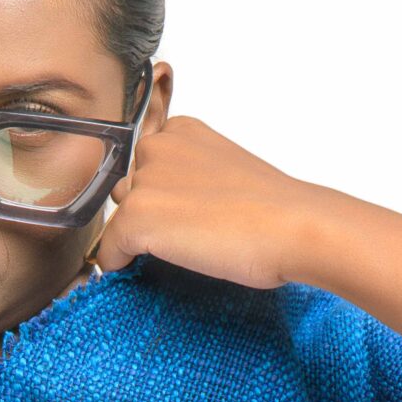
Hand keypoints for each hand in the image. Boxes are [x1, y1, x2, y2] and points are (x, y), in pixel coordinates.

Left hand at [93, 115, 322, 293]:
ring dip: (136, 239)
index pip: (146, 166)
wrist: (292, 227)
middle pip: (127, 190)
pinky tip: (141, 270)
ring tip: (177, 252)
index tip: (183, 216)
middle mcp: (157, 147)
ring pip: (119, 219)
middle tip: (184, 237)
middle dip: (146, 215)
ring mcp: (145, 182)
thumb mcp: (225, 173)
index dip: (160, 197)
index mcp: (181, 131)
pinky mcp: (137, 217)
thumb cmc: (273, 210)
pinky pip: (109, 250)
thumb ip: (191, 178)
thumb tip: (170, 211)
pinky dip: (118, 265)